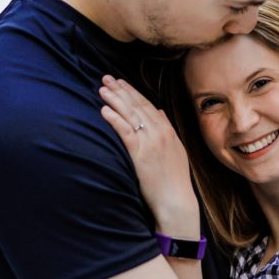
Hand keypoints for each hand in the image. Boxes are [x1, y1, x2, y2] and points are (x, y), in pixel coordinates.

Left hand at [99, 75, 199, 235]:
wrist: (176, 200)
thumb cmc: (173, 180)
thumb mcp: (176, 150)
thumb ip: (167, 129)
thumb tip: (159, 111)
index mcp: (167, 131)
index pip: (147, 105)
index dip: (132, 92)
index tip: (120, 82)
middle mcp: (160, 133)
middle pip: (137, 106)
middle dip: (121, 90)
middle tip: (106, 78)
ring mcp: (150, 142)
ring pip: (130, 115)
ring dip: (115, 100)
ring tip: (102, 89)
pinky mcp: (140, 154)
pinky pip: (125, 132)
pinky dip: (114, 119)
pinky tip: (104, 110)